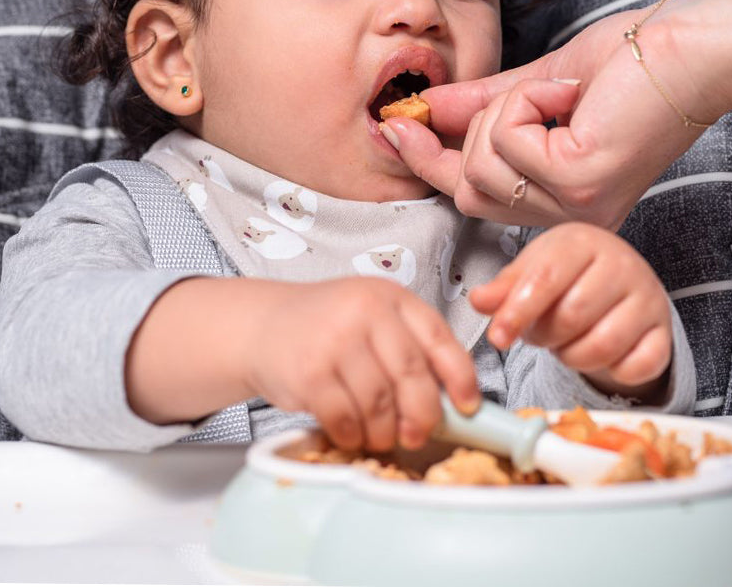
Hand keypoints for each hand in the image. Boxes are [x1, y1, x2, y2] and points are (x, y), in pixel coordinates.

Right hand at [247, 277, 479, 452]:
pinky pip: (345, 419)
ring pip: (380, 403)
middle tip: (418, 434)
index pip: (438, 338)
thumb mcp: (372, 317)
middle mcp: (364, 311)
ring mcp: (335, 340)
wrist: (263, 325)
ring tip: (378, 434)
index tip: (468, 406)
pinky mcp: (309, 372)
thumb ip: (409, 346)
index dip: (460, 377)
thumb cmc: (326, 326)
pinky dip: (353, 435)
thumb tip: (451, 400)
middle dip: (423, 415)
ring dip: (384, 431)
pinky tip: (350, 431)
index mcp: (389, 296)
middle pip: (412, 376)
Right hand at [382, 0, 722, 229]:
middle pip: (469, 191)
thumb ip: (481, 106)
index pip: (478, 197)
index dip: (429, 165)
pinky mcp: (577, 178)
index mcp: (564, 199)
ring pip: (483, 164)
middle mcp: (571, 216)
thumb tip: (426, 108)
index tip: (396, 129)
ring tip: (553, 89)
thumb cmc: (631, 64)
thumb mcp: (538, 88)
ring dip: (503, 110)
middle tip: (426, 106)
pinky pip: (508, 138)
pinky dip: (526, 99)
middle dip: (452, 140)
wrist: (690, 49)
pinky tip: (568, 91)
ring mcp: (575, 204)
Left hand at [469, 222, 672, 398]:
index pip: (545, 278)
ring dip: (573, 356)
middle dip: (545, 336)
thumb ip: (504, 288)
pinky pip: (635, 367)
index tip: (497, 337)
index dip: (517, 312)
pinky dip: (611, 372)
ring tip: (565, 343)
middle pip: (572, 316)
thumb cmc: (567, 273)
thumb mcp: (531, 270)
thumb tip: (479, 301)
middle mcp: (621, 264)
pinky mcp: (664, 332)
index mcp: (582, 242)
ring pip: (602, 346)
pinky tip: (600, 355)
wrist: (618, 277)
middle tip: (540, 334)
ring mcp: (648, 298)